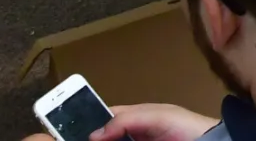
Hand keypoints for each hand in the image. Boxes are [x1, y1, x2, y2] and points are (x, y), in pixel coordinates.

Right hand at [88, 105, 216, 140]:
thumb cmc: (185, 127)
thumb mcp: (157, 116)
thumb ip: (127, 119)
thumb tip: (94, 134)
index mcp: (135, 118)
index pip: (105, 120)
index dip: (89, 124)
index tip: (70, 132)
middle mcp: (133, 135)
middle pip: (106, 138)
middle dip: (94, 140)